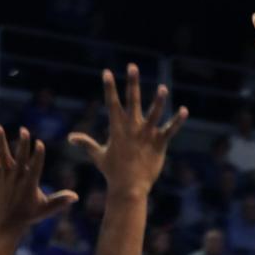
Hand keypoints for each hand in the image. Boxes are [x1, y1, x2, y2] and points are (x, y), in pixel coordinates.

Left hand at [0, 126, 77, 234]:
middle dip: (22, 145)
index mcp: (29, 185)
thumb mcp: (46, 208)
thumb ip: (60, 201)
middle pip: (20, 158)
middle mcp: (17, 179)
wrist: (7, 221)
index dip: (37, 155)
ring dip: (1, 141)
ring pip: (3, 156)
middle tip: (24, 130)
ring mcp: (5, 176)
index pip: (35, 167)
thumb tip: (75, 196)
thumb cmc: (29, 214)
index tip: (39, 143)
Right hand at [69, 67, 187, 199]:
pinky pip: (170, 130)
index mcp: (117, 128)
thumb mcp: (98, 156)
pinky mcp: (159, 144)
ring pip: (155, 113)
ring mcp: (147, 135)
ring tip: (163, 88)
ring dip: (159, 100)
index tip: (107, 72)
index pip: (112, 103)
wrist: (129, 188)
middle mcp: (132, 128)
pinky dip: (177, 121)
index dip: (109, 87)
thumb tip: (70, 138)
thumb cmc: (113, 172)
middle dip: (132, 83)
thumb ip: (86, 143)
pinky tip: (184, 110)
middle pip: (132, 100)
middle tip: (132, 66)